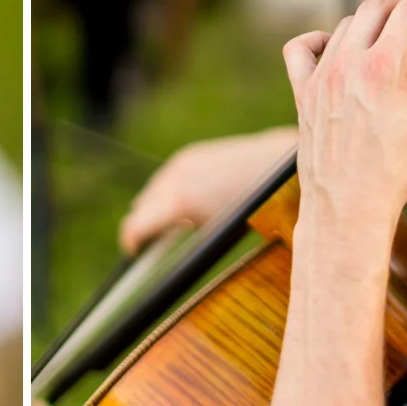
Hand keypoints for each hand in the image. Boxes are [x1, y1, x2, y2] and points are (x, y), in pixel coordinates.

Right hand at [118, 126, 297, 252]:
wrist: (275, 163)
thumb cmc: (252, 206)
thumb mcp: (216, 232)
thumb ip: (185, 241)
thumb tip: (165, 250)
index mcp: (178, 202)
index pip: (135, 225)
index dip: (131, 242)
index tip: (135, 252)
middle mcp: (173, 179)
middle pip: (139, 206)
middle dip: (143, 225)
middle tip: (151, 244)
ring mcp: (179, 163)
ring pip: (151, 190)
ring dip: (155, 207)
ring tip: (171, 223)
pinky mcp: (189, 153)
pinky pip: (166, 177)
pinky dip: (168, 191)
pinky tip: (186, 201)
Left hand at [283, 0, 406, 253]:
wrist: (346, 208)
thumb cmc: (392, 175)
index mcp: (384, 70)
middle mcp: (348, 67)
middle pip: (373, 10)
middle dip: (399, 10)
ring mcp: (320, 79)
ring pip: (343, 26)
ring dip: (366, 27)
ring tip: (383, 44)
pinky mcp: (303, 95)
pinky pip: (299, 50)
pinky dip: (316, 40)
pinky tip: (334, 49)